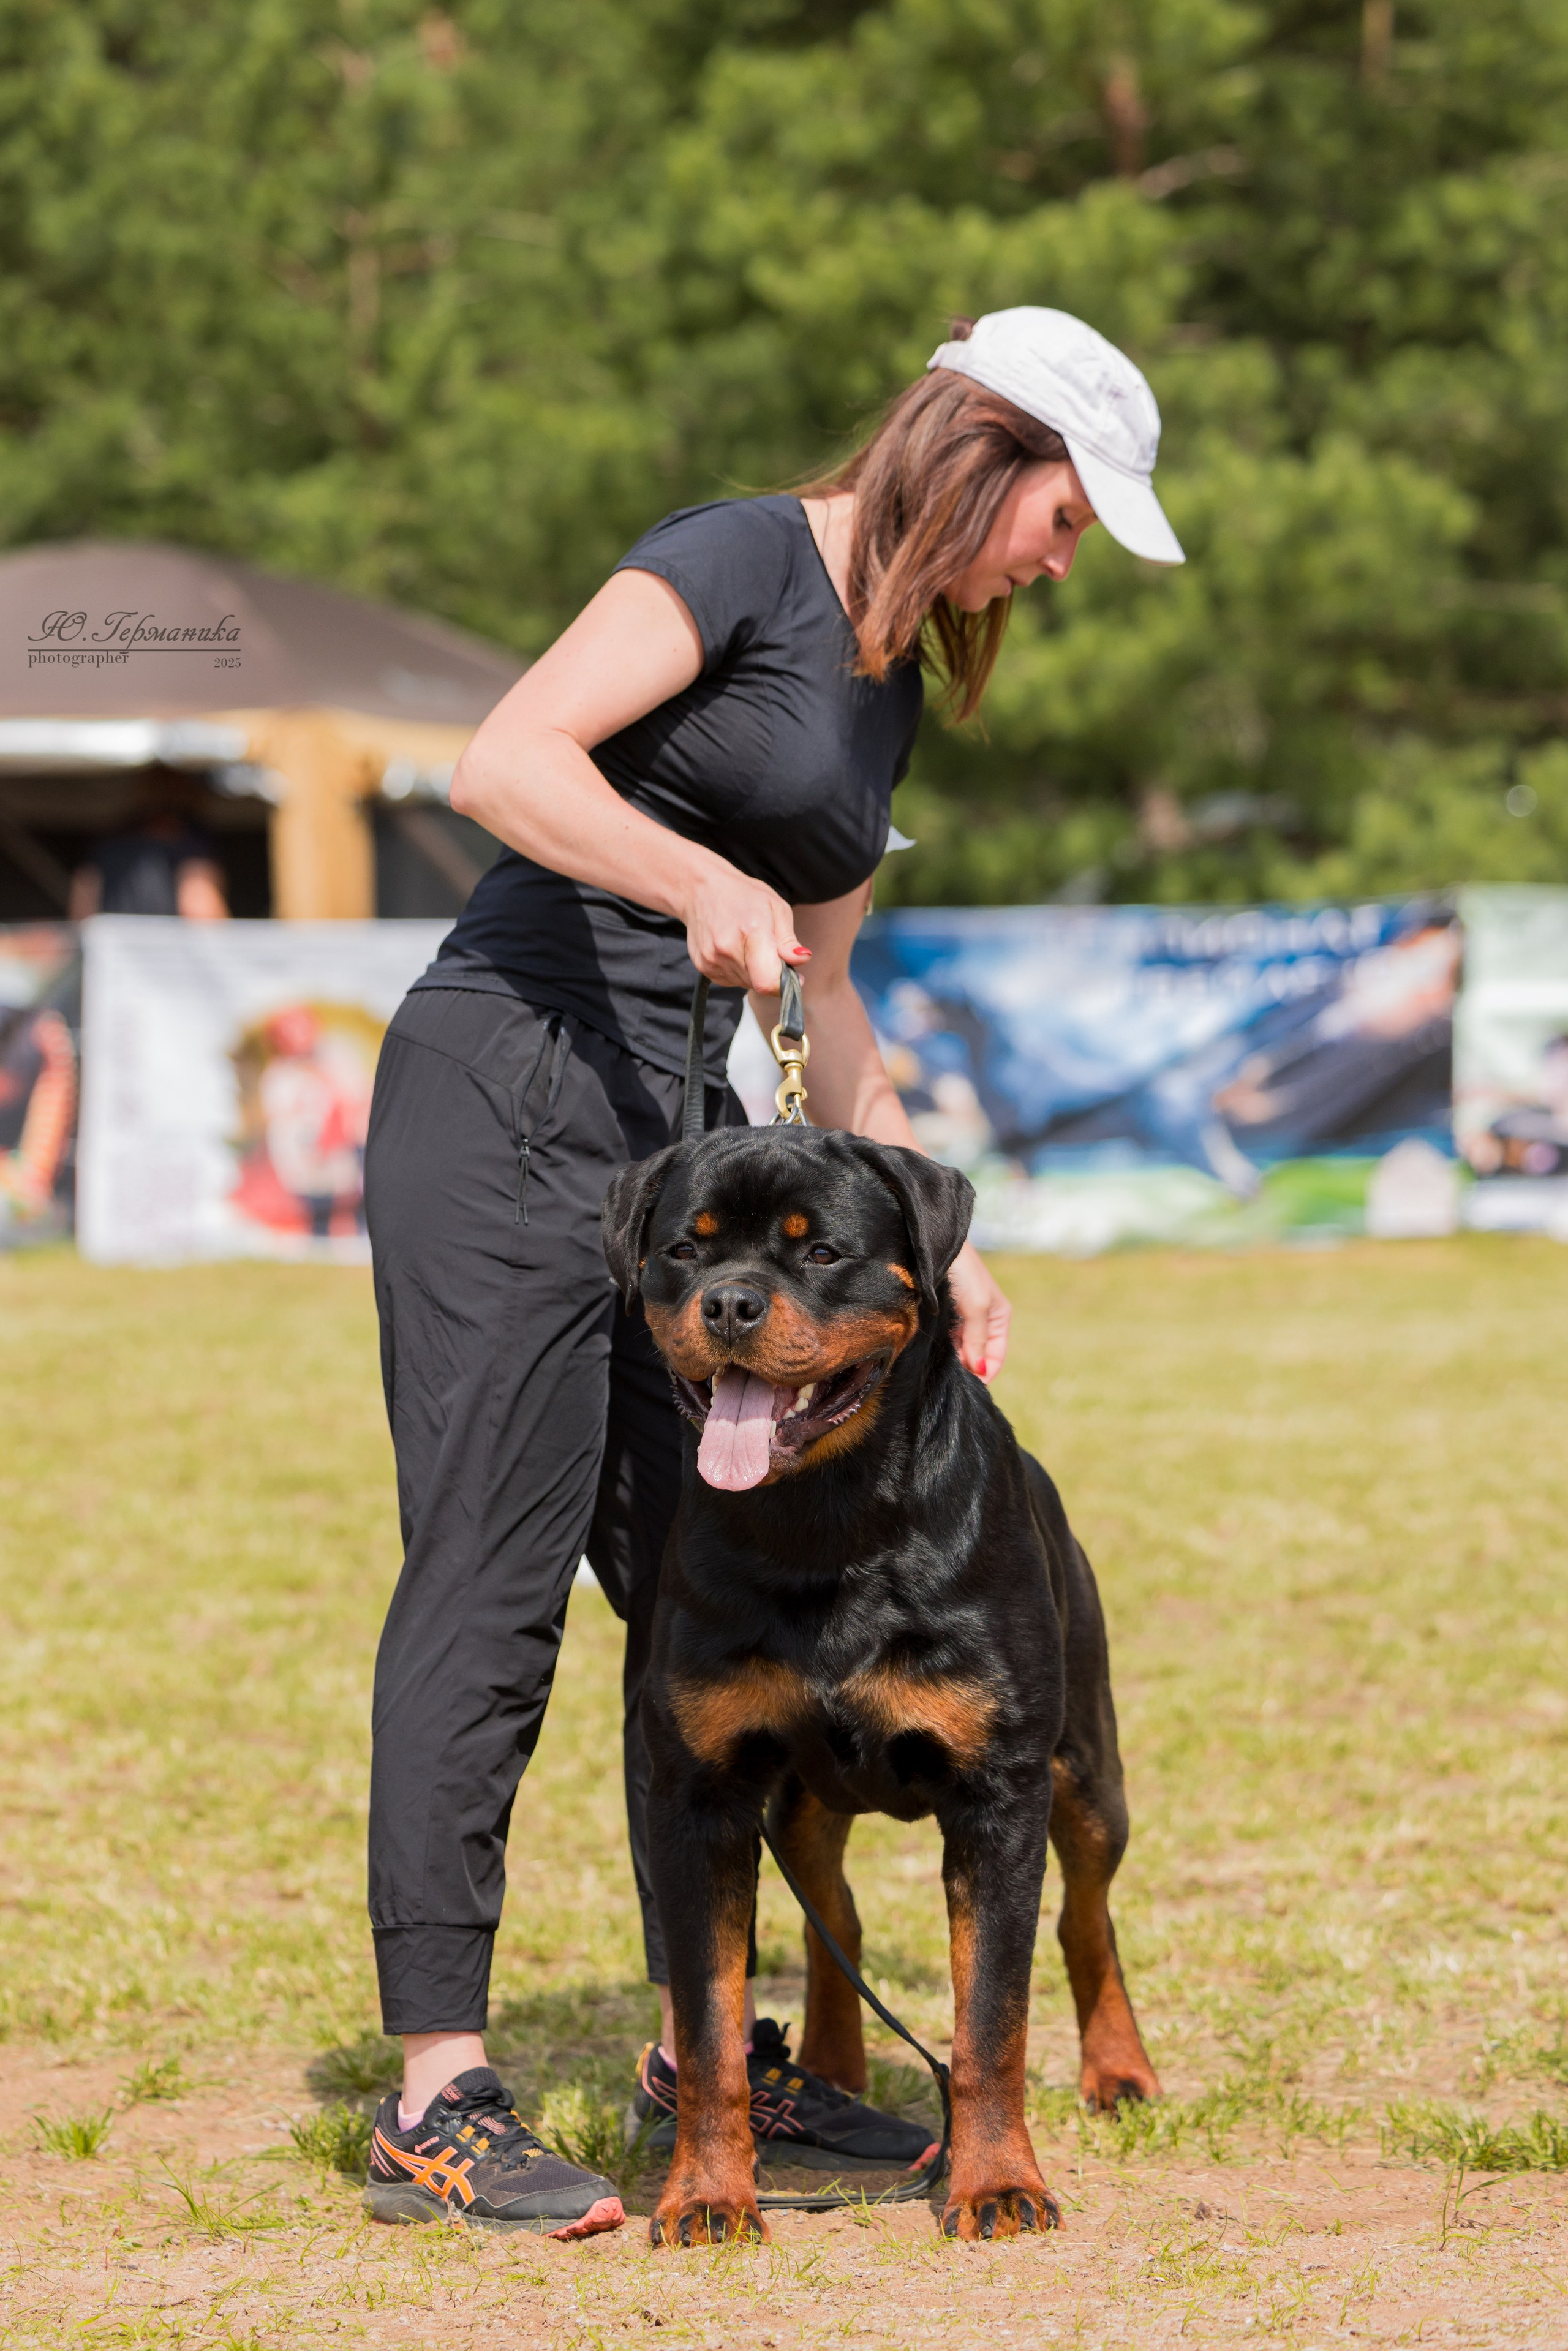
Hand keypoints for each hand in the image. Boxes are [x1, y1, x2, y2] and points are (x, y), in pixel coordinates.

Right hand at [681, 860, 809, 992]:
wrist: (701, 889)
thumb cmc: (743, 895)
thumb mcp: (776, 908)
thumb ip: (789, 940)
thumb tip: (802, 960)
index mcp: (751, 932)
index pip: (767, 981)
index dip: (783, 985)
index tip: (791, 975)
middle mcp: (727, 949)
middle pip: (759, 984)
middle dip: (770, 973)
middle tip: (768, 950)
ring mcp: (712, 960)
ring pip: (745, 984)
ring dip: (754, 972)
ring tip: (748, 945)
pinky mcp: (703, 967)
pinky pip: (730, 981)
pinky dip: (738, 970)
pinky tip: (734, 949)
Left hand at [948, 1241, 1009, 1380]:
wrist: (936, 1246)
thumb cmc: (963, 1272)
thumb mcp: (976, 1307)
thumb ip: (977, 1339)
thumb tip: (978, 1369)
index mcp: (999, 1318)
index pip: (995, 1357)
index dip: (984, 1373)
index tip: (969, 1384)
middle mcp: (983, 1320)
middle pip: (977, 1355)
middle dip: (966, 1366)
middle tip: (949, 1373)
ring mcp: (964, 1318)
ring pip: (961, 1349)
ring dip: (953, 1357)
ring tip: (940, 1360)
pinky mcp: (946, 1315)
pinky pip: (948, 1339)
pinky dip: (943, 1346)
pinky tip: (934, 1348)